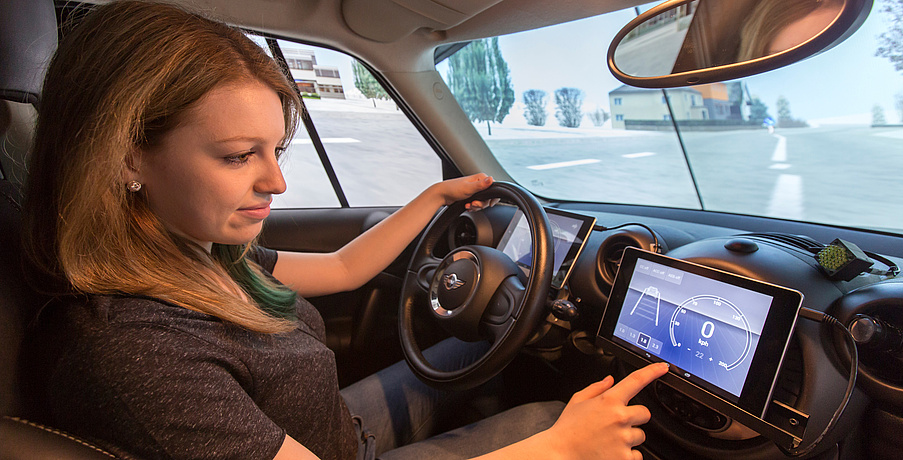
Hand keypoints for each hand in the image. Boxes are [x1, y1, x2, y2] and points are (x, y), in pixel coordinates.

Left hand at [432, 173, 495, 208]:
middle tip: (474, 204)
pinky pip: (477, 204)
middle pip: (488, 197)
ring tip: (468, 205)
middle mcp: (479, 183)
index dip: (492, 198)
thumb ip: (481, 185)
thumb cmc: (453, 189)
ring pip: (483, 202)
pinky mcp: (472, 196)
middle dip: (481, 204)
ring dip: (476, 206)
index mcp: (481, 178)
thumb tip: (491, 179)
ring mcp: (476, 190)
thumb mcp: (468, 188)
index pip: (494, 188)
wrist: (443, 195)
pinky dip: (473, 207)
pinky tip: (467, 206)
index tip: (488, 203)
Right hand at [544, 362, 668, 459]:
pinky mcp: (625, 457)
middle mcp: (619, 418)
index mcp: (609, 401)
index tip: (662, 368)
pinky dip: (627, 455)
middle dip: (634, 418)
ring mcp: (624, 438)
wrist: (560, 453)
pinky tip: (611, 451)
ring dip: (629, 438)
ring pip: (641, 435)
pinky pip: (637, 455)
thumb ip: (596, 388)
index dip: (652, 372)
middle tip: (616, 424)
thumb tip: (610, 380)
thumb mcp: (577, 401)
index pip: (636, 381)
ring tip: (609, 440)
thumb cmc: (567, 429)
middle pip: (644, 413)